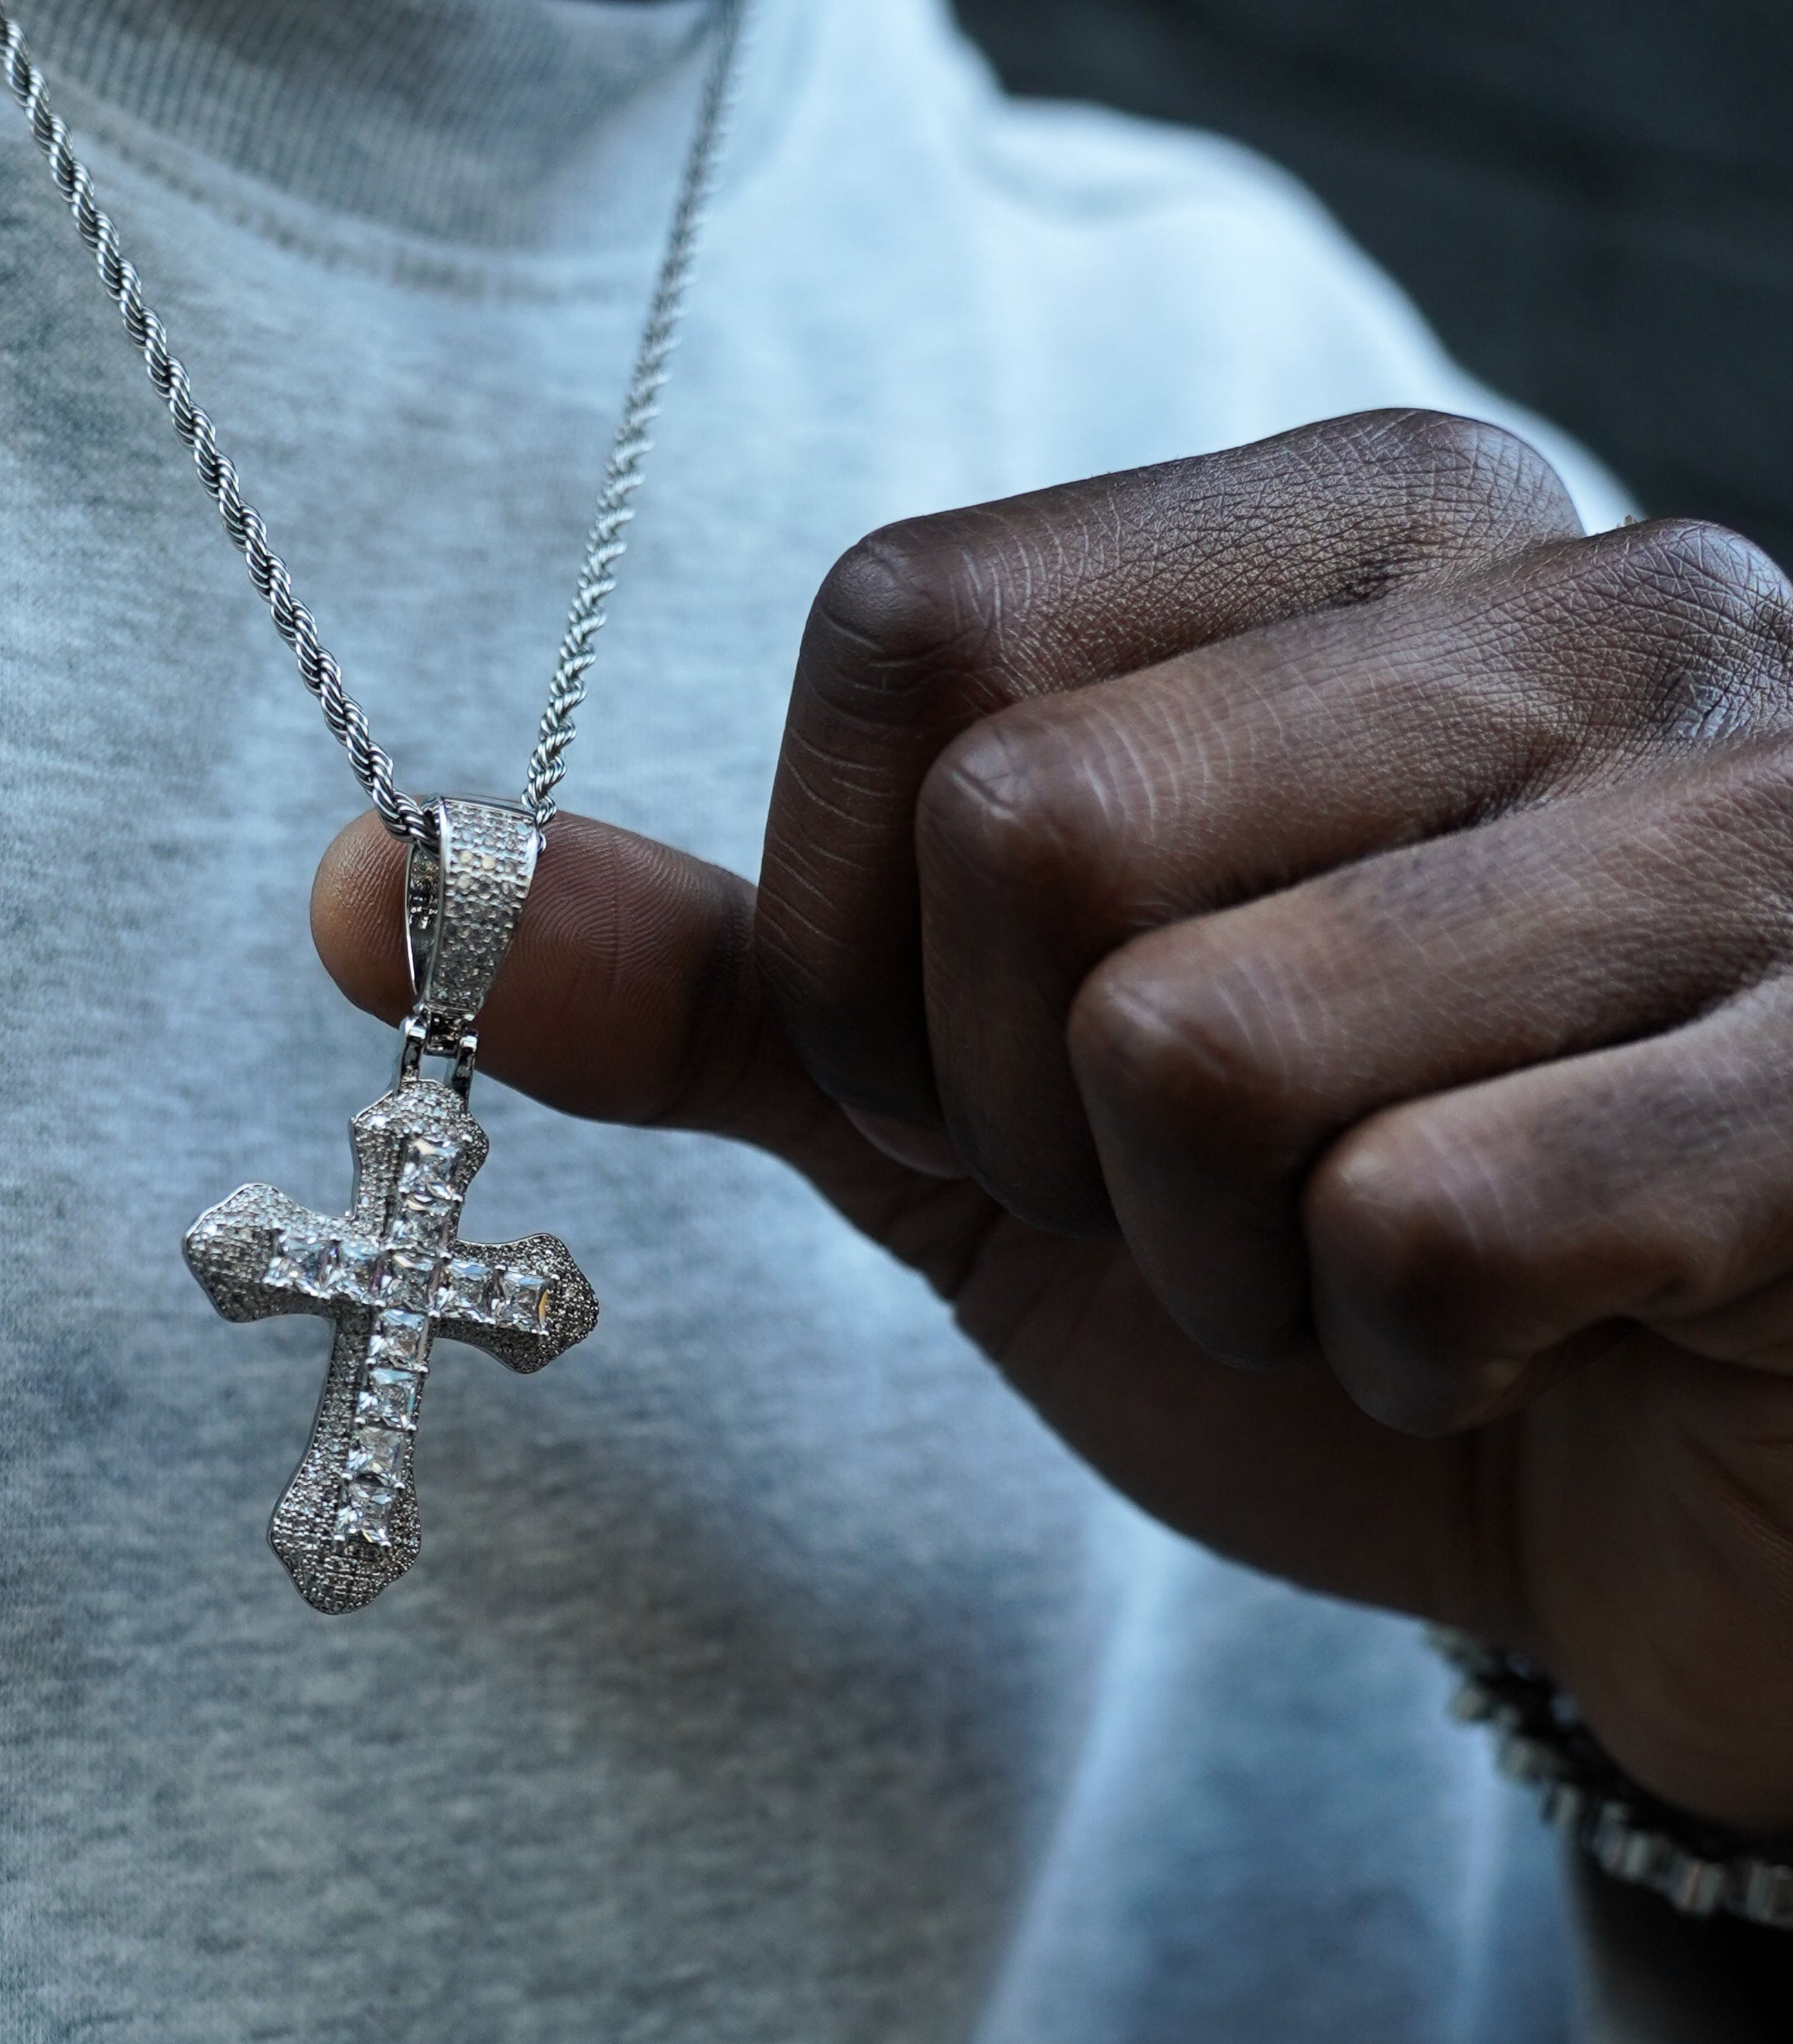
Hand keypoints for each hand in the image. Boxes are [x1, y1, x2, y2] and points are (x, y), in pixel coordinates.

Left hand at [312, 412, 1792, 1828]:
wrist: (1659, 1497)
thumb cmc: (1326, 1267)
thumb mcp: (983, 1112)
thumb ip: (728, 985)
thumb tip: (387, 882)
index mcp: (1361, 546)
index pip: (915, 636)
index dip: (864, 934)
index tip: (986, 1074)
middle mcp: (1591, 611)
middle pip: (1030, 831)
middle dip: (1025, 1119)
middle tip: (1190, 1193)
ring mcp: (1760, 831)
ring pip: (1203, 1046)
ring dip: (1215, 1256)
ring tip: (1367, 1258)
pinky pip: (1430, 1226)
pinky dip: (1403, 1358)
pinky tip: (1529, 1335)